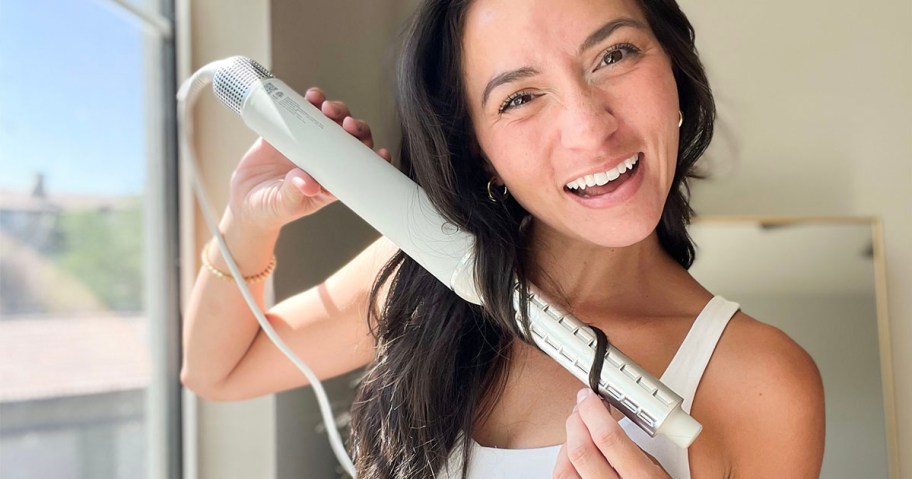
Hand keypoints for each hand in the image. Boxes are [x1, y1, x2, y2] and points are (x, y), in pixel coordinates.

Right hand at [227, 87, 391, 231]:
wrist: (243, 200)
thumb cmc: (271, 208)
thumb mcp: (283, 204)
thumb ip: (295, 192)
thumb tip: (307, 183)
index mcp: (333, 179)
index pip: (361, 166)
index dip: (374, 157)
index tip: (381, 153)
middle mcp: (325, 158)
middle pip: (350, 138)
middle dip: (354, 127)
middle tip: (346, 123)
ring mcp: (309, 142)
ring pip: (330, 120)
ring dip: (334, 110)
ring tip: (325, 106)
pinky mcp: (289, 129)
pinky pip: (303, 111)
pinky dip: (309, 102)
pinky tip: (311, 97)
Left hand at [553, 388, 670, 478]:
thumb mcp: (658, 472)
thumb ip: (634, 451)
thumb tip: (606, 421)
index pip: (608, 439)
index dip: (593, 412)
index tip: (589, 397)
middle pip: (581, 452)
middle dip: (576, 422)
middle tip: (580, 408)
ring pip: (564, 471)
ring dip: (566, 444)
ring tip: (576, 432)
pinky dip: (563, 466)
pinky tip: (570, 458)